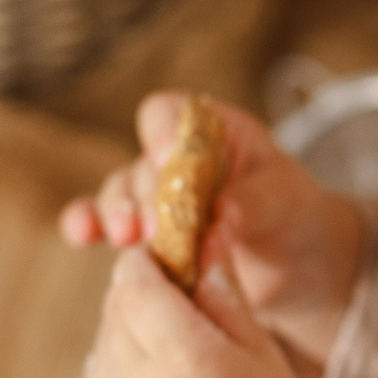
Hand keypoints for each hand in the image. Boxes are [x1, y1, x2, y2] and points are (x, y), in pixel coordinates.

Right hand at [60, 94, 363, 372]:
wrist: (295, 264)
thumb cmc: (292, 215)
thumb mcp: (286, 202)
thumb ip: (255, 201)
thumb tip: (225, 212)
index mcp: (209, 131)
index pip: (170, 114)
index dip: (161, 132)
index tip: (166, 160)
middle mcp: (172, 158)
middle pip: (141, 163)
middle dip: (141, 193)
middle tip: (148, 225)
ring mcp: (152, 197)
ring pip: (117, 195)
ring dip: (113, 213)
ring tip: (125, 237)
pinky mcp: (141, 236)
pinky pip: (103, 224)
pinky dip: (88, 225)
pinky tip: (81, 237)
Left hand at [82, 235, 325, 377]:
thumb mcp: (256, 342)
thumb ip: (221, 285)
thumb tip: (205, 228)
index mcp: (188, 361)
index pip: (136, 285)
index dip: (145, 264)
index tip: (161, 257)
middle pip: (115, 310)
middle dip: (136, 293)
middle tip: (166, 294)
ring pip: (103, 343)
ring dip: (124, 329)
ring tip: (164, 340)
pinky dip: (116, 366)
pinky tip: (151, 373)